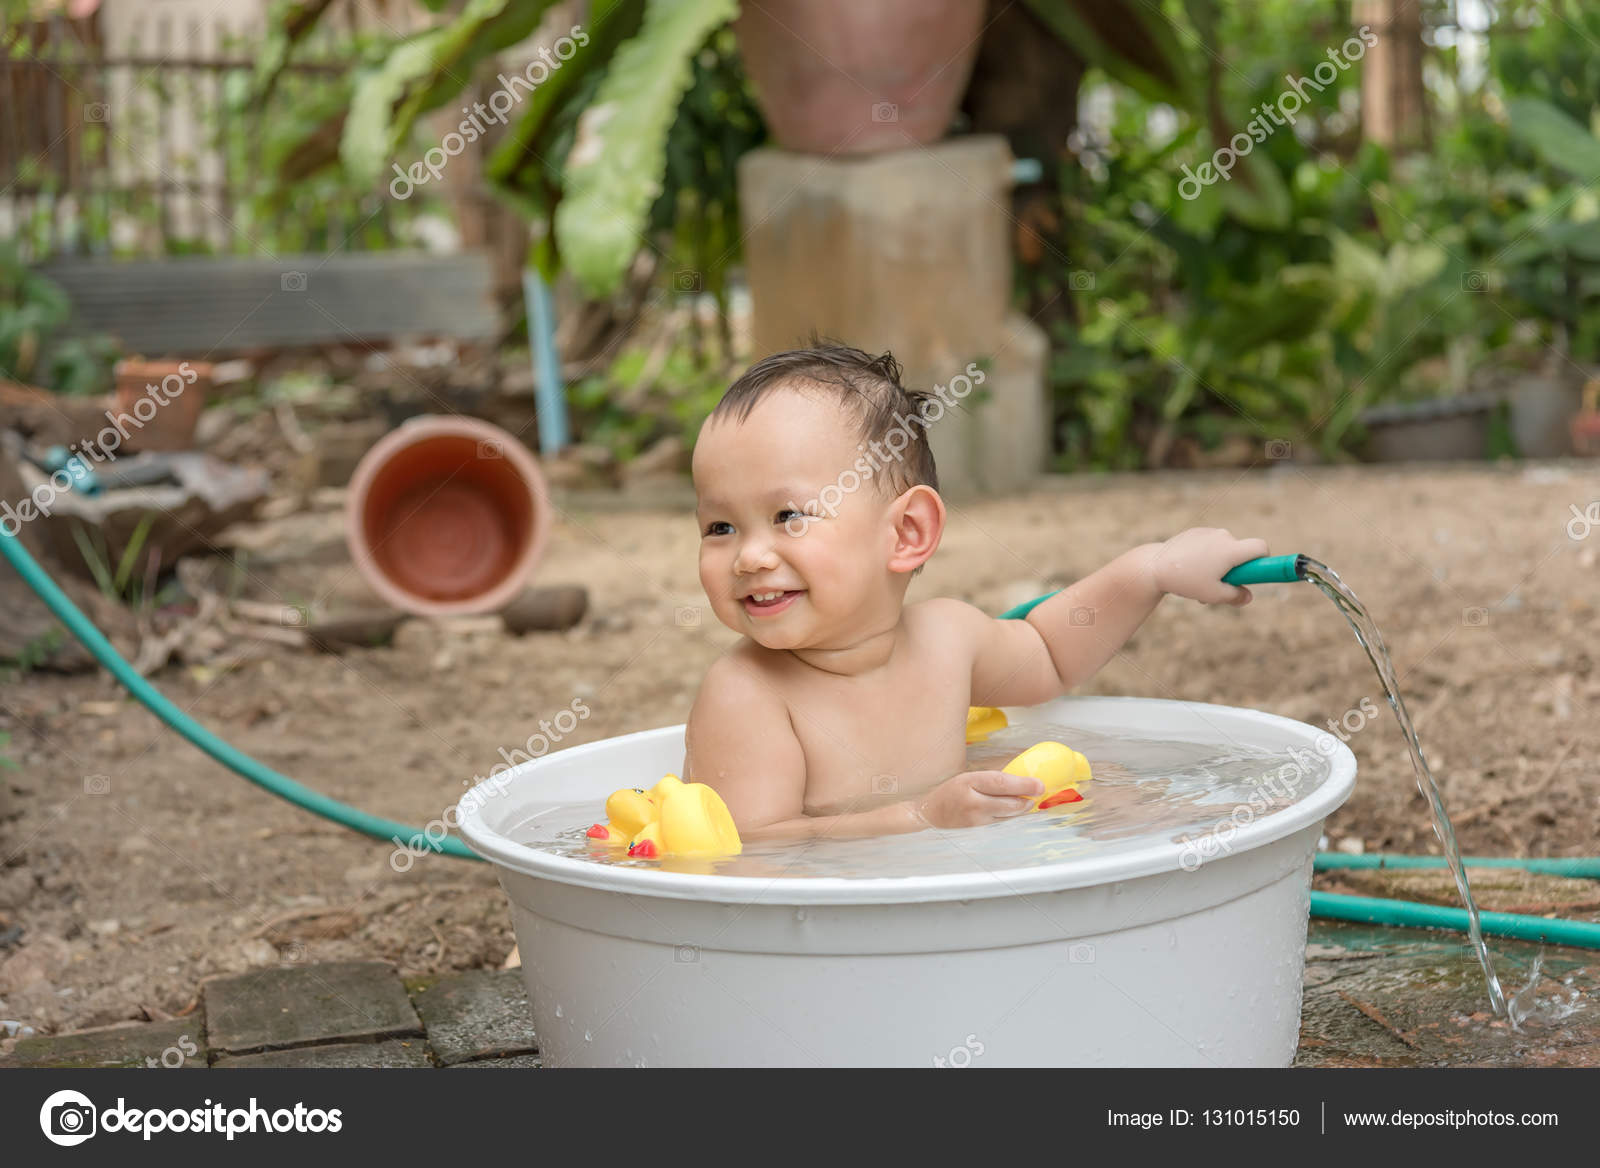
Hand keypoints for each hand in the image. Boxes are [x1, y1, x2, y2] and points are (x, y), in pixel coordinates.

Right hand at [913, 770, 1043, 828]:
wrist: (929, 813)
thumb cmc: (951, 792)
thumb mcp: (968, 778)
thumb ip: (991, 780)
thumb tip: (1022, 780)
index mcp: (968, 782)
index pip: (1001, 783)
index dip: (1023, 785)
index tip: (1040, 785)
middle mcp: (972, 802)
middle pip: (1009, 803)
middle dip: (1027, 799)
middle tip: (1037, 793)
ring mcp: (975, 819)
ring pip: (1008, 816)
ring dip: (1021, 809)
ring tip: (1028, 802)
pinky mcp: (977, 831)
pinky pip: (1001, 823)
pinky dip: (1010, 817)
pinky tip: (1015, 811)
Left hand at [1150, 528, 1268, 605]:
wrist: (1154, 566)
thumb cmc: (1186, 581)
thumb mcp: (1214, 595)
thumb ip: (1236, 596)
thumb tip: (1248, 596)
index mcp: (1231, 550)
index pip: (1261, 547)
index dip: (1264, 560)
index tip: (1257, 572)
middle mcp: (1223, 536)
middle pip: (1240, 552)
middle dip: (1236, 569)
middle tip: (1220, 586)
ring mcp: (1208, 532)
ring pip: (1224, 550)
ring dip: (1219, 566)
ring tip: (1200, 583)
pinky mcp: (1195, 532)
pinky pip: (1210, 546)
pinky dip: (1207, 558)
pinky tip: (1190, 570)